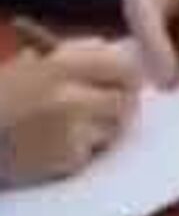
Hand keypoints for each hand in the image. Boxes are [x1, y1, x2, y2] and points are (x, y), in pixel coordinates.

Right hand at [0, 40, 138, 184]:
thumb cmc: (0, 95)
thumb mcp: (35, 61)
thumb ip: (79, 54)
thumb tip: (121, 52)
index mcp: (64, 67)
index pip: (125, 68)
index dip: (129, 76)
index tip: (127, 82)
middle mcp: (71, 98)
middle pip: (125, 102)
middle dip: (120, 104)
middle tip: (113, 107)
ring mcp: (68, 132)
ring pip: (112, 130)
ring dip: (103, 129)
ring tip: (80, 126)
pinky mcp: (61, 162)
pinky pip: (89, 155)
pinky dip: (81, 152)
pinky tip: (59, 146)